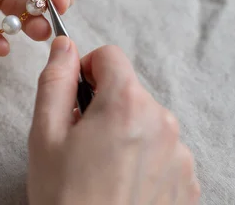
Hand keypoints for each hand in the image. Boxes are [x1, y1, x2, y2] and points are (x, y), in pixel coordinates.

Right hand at [27, 37, 199, 204]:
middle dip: (104, 107)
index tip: (76, 99)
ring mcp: (181, 154)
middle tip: (82, 145)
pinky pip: (163, 152)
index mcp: (127, 104)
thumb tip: (65, 46)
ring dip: (125, 134)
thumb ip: (55, 81)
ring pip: (146, 122)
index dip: (86, 70)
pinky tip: (123, 187)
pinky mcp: (189, 181)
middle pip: (129, 91)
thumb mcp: (45, 136)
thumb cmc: (65, 200)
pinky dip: (144, 159)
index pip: (110, 56)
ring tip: (102, 171)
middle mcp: (163, 122)